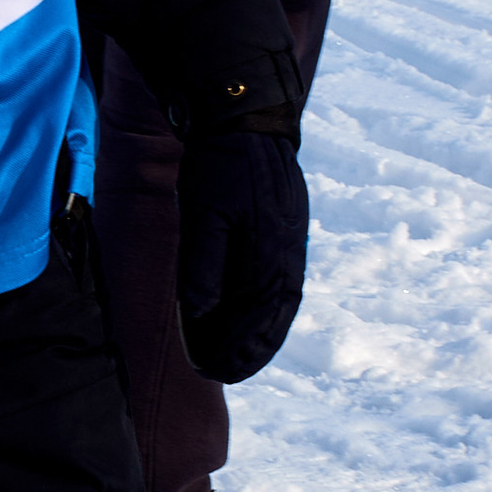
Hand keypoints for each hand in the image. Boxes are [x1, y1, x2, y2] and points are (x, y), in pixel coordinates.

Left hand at [175, 131, 307, 381]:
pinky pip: (278, 281)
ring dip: (257, 332)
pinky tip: (246, 315)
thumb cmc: (220, 166)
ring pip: (277, 302)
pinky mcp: (283, 230)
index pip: (260, 318)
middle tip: (221, 373)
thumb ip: (203, 266)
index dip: (240, 349)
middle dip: (248, 349)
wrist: (246, 118)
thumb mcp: (203, 215)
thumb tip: (202, 312)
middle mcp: (287, 253)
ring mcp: (289, 241)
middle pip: (272, 317)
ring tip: (233, 356)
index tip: (218, 372)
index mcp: (272, 253)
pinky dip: (264, 306)